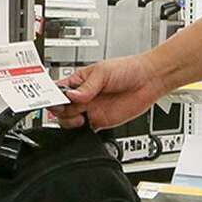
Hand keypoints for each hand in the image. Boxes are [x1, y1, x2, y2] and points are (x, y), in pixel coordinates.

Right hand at [55, 54, 169, 130]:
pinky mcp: (100, 122)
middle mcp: (82, 97)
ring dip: (70, 121)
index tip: (56, 100)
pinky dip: (81, 132)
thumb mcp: (103, 72)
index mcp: (79, 82)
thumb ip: (87, 87)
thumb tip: (72, 96)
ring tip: (81, 116)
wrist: (148, 80)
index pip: (58, 91)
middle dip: (61, 110)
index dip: (53, 97)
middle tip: (71, 108)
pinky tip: (86, 124)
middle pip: (61, 109)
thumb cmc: (127, 69)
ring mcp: (91, 110)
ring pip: (69, 122)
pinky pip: (85, 131)